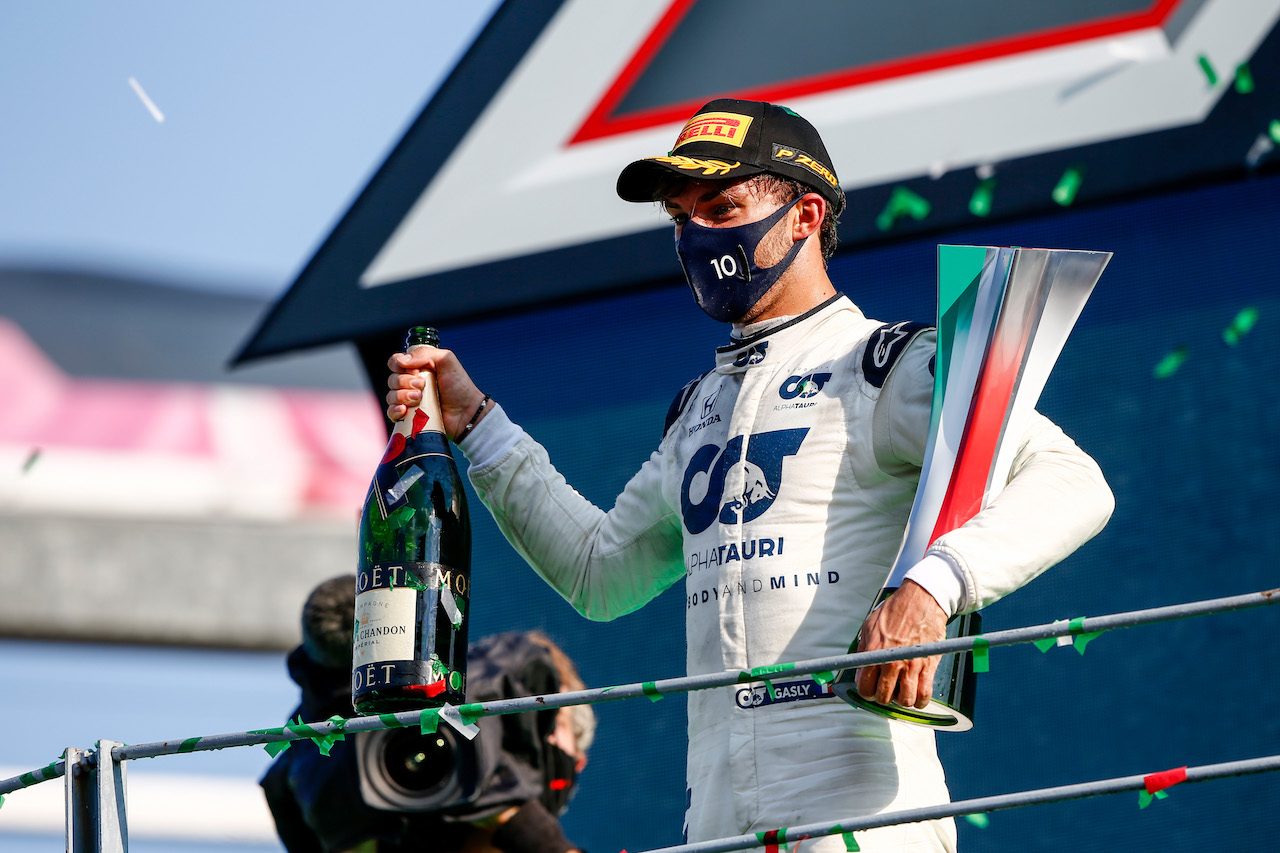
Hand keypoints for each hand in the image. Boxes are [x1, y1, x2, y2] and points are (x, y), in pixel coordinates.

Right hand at [385, 346, 486, 439]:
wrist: (466, 412)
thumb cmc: (459, 387)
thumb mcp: (447, 361)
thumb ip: (425, 353)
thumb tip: (401, 360)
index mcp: (417, 368)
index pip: (395, 362)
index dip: (399, 365)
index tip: (414, 371)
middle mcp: (410, 383)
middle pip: (392, 379)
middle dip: (405, 382)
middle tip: (422, 386)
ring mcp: (409, 400)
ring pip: (391, 396)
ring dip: (403, 396)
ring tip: (419, 399)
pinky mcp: (408, 417)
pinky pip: (391, 413)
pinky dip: (395, 411)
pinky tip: (405, 410)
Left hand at [855, 580, 946, 708]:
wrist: (920, 599)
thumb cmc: (895, 610)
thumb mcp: (869, 625)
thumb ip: (863, 648)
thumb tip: (859, 667)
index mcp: (874, 652)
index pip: (864, 686)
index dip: (866, 691)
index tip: (870, 689)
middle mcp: (892, 661)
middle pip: (883, 697)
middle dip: (882, 697)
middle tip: (886, 690)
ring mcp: (911, 665)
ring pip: (904, 700)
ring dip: (901, 700)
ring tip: (901, 692)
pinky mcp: (928, 666)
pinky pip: (924, 695)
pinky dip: (920, 701)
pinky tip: (916, 695)